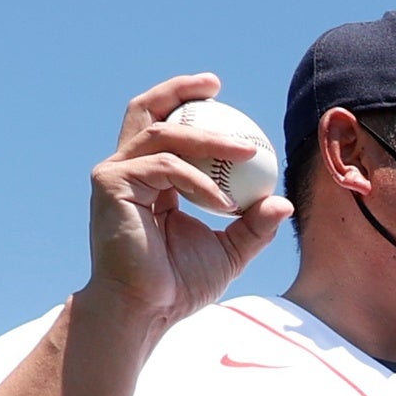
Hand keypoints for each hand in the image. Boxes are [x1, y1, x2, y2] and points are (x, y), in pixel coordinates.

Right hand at [84, 76, 288, 336]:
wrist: (146, 310)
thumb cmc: (179, 285)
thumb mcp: (229, 251)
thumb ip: (254, 226)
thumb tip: (284, 202)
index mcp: (149, 179)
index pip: (165, 128)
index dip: (187, 104)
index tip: (220, 94)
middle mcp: (126, 169)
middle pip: (147, 111)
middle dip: (180, 90)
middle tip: (216, 84)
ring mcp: (115, 174)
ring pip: (163, 136)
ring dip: (208, 139)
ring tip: (247, 151)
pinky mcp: (111, 185)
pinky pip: (165, 168)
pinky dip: (198, 181)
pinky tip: (223, 201)